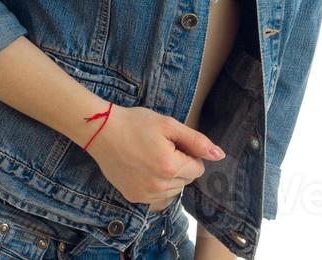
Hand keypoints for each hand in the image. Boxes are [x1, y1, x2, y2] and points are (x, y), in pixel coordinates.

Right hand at [84, 104, 224, 206]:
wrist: (101, 131)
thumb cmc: (135, 123)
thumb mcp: (168, 125)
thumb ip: (196, 141)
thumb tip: (220, 155)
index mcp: (171, 167)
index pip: (198, 168)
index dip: (188, 153)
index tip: (172, 143)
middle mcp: (160, 186)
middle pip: (186, 180)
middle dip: (180, 165)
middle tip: (159, 148)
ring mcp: (146, 195)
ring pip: (173, 190)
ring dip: (168, 177)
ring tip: (150, 157)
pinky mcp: (134, 198)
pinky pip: (157, 196)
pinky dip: (155, 184)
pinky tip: (142, 168)